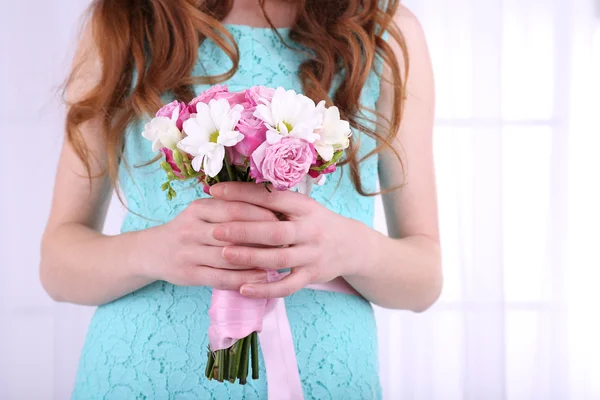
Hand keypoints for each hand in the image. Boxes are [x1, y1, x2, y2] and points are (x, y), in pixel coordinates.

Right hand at [138, 198, 278, 289]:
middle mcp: (191, 229)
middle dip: (263, 235)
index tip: (282, 217)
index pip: (233, 208)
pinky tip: (263, 278)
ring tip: (280, 259)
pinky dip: (244, 278)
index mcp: (197, 209)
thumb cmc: (188, 230)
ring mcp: (189, 253)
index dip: (260, 213)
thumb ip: (227, 208)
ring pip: (229, 256)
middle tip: (287, 238)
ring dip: (257, 259)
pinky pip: (221, 278)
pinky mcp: (189, 275)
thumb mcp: (201, 212)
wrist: (151, 252)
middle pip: (233, 232)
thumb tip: (271, 208)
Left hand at [209, 182, 372, 297]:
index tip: (216, 192)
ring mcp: (312, 255)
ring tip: (224, 255)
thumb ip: (274, 202)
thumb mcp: (301, 206)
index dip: (243, 193)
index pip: (272, 197)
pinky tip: (243, 288)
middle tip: (216, 230)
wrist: (351, 246)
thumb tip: (233, 192)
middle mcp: (310, 230)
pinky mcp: (312, 276)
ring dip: (250, 257)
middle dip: (244, 230)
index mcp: (304, 207)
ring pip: (279, 258)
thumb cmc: (314, 222)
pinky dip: (265, 289)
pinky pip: (287, 286)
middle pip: (275, 231)